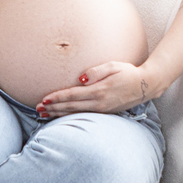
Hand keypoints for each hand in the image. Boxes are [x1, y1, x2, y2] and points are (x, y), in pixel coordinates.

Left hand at [37, 61, 154, 116]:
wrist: (145, 86)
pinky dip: (69, 116)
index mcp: (99, 91)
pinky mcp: (104, 113)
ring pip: (75, 113)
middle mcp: (99, 103)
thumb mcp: (113, 66)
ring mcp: (102, 110)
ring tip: (43, 114)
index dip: (57, 98)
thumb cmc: (128, 72)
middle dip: (52, 108)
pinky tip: (60, 116)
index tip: (44, 99)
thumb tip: (81, 79)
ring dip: (58, 114)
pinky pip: (82, 115)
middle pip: (70, 107)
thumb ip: (96, 72)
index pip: (72, 95)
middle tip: (37, 109)